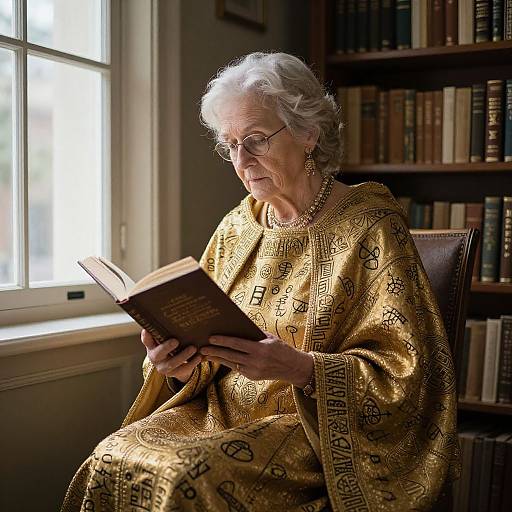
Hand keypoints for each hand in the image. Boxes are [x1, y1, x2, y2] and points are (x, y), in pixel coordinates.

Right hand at [140, 329, 202, 382]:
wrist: (176, 363)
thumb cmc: (170, 344)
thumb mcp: (166, 337)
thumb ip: (166, 328)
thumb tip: (172, 306)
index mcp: (151, 345)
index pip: (146, 340)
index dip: (146, 336)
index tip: (147, 329)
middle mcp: (155, 357)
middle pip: (157, 354)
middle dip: (166, 347)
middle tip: (176, 340)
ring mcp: (164, 367)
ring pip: (172, 364)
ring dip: (183, 356)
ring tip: (193, 348)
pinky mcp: (174, 373)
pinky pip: (183, 370)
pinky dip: (192, 363)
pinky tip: (199, 357)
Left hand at [199, 332, 313, 387]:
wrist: (293, 368)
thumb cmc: (281, 348)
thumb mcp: (270, 338)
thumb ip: (255, 333)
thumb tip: (237, 325)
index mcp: (260, 349)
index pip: (237, 344)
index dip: (223, 341)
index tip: (211, 338)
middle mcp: (256, 362)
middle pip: (230, 355)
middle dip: (215, 351)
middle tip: (201, 348)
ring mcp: (253, 371)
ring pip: (231, 363)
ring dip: (217, 359)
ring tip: (205, 355)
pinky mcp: (252, 377)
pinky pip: (237, 368)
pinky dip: (227, 363)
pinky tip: (218, 358)